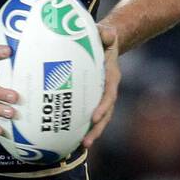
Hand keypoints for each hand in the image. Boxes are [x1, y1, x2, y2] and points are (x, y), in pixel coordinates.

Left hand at [82, 23, 119, 148]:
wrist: (104, 44)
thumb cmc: (103, 38)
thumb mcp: (106, 33)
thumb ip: (106, 33)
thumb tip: (107, 33)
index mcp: (111, 77)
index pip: (109, 94)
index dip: (103, 107)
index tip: (95, 117)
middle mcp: (107, 90)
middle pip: (105, 114)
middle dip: (97, 129)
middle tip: (86, 142)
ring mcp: (100, 97)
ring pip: (97, 119)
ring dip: (90, 133)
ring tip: (80, 146)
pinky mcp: (91, 99)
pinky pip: (86, 114)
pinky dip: (79, 126)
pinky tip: (68, 138)